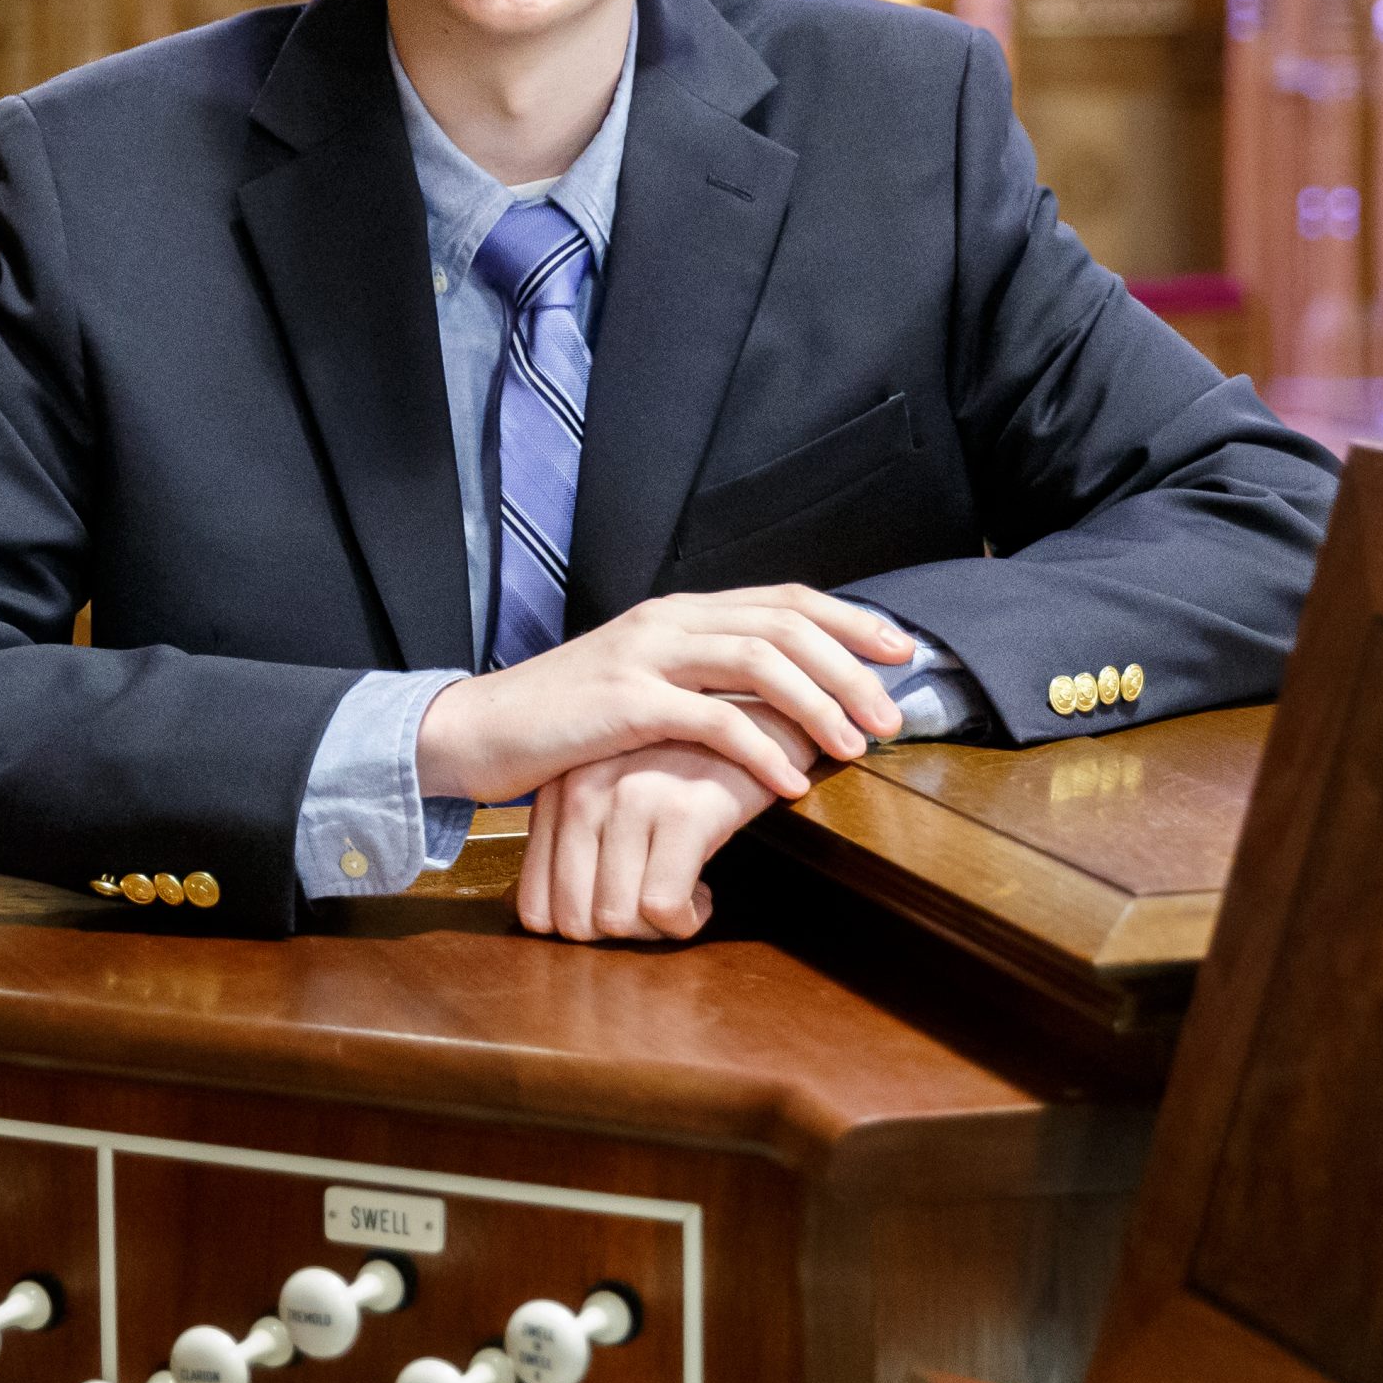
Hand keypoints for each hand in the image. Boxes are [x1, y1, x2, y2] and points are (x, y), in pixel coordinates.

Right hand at [418, 586, 909, 806]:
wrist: (480, 731)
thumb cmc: (568, 722)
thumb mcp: (644, 685)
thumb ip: (703, 679)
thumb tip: (780, 700)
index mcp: (680, 612)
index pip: (784, 600)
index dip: (850, 621)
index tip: (902, 652)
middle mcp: (669, 620)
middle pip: (785, 625)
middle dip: (852, 667)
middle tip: (894, 714)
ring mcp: (646, 656)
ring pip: (759, 662)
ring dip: (820, 705)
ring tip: (857, 748)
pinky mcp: (625, 704)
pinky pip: (711, 720)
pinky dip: (761, 750)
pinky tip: (791, 783)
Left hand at [519, 709, 818, 942]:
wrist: (760, 716)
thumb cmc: (688, 764)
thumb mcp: (620, 791)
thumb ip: (583, 842)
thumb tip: (560, 923)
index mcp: (558, 790)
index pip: (535, 906)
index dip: (580, 929)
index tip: (620, 913)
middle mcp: (583, 791)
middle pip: (575, 922)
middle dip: (619, 936)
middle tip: (655, 914)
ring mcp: (631, 799)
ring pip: (617, 920)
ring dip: (656, 931)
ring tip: (683, 900)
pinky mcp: (683, 811)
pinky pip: (664, 907)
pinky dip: (687, 920)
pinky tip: (706, 895)